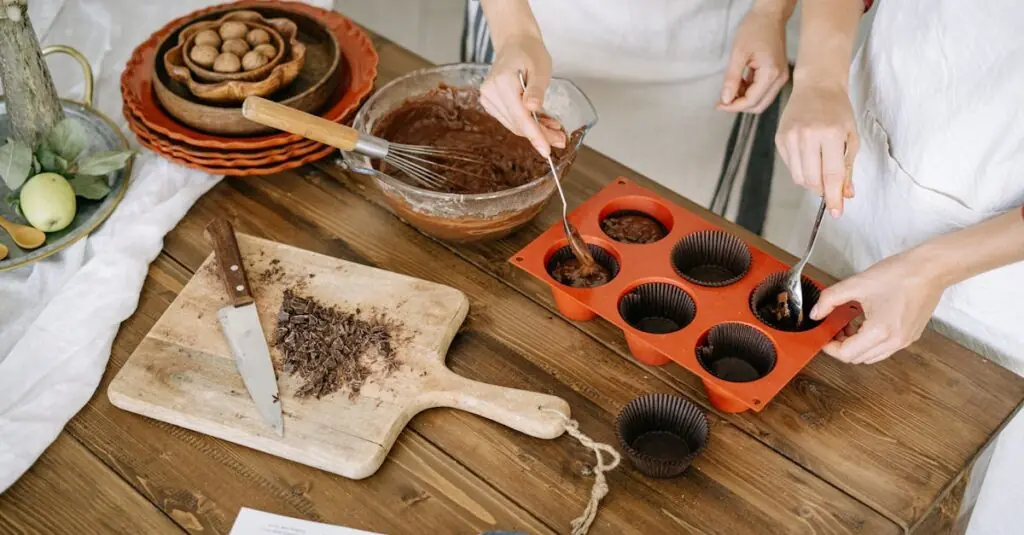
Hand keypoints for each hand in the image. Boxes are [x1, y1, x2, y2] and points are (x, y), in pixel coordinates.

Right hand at [479, 35, 565, 156]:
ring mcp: (488, 99)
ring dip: (535, 131)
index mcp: (502, 82)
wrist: (515, 44)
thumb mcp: (540, 68)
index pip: (520, 117)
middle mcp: (490, 92)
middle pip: (518, 124)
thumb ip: (537, 89)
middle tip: (561, 140)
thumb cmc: (530, 53)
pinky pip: (511, 120)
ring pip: (515, 125)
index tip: (547, 151)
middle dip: (540, 135)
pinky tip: (543, 124)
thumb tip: (532, 108)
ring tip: (555, 131)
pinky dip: (528, 124)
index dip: (535, 135)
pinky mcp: (490, 103)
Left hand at [718, 8, 789, 112]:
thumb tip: (726, 99)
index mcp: (771, 74)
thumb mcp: (738, 53)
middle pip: (758, 105)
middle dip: (739, 105)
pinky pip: (764, 91)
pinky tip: (740, 83)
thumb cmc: (754, 29)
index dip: (733, 106)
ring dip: (744, 99)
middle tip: (722, 100)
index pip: (751, 101)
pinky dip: (750, 92)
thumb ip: (732, 78)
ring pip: (761, 100)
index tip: (718, 105)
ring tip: (730, 89)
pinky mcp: (778, 74)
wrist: (770, 15)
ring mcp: (781, 77)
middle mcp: (779, 79)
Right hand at [776, 79, 857, 217]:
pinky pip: (790, 166)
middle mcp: (808, 135)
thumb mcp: (851, 137)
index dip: (833, 197)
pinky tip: (809, 157)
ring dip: (811, 182)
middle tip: (830, 188)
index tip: (836, 212)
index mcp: (831, 134)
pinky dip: (801, 169)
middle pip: (812, 180)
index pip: (831, 175)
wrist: (817, 86)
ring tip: (820, 170)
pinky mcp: (780, 138)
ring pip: (798, 177)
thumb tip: (845, 195)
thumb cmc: (838, 110)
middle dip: (822, 190)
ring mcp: (791, 137)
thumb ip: (847, 168)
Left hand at [809, 250, 944, 363]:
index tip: (823, 335)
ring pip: (871, 356)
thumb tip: (816, 313)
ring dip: (856, 345)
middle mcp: (894, 342)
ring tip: (849, 324)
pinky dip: (871, 342)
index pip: (846, 354)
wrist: (931, 269)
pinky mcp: (911, 336)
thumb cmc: (899, 274)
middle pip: (858, 358)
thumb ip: (830, 299)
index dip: (829, 347)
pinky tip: (866, 322)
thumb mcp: (856, 283)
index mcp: (880, 332)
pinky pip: (885, 348)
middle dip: (841, 346)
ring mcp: (905, 341)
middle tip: (833, 328)